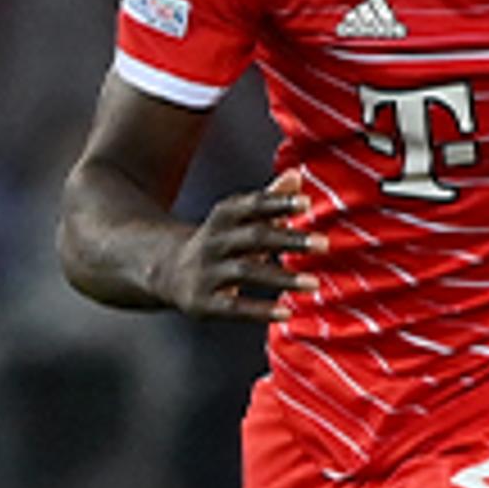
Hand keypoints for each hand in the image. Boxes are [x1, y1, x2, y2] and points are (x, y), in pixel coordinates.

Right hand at [151, 175, 318, 322]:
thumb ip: (268, 200)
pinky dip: (260, 310)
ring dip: (281, 277)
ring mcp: (205, 273)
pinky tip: (286, 312)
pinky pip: (233, 307)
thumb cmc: (217, 243)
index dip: (278, 202)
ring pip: (246, 272)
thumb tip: (296, 176)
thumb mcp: (236, 219)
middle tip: (323, 243)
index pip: (251, 205)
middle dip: (288, 239)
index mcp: (222, 218)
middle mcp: (212, 242)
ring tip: (313, 282)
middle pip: (253, 237)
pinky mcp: (203, 303)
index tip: (306, 202)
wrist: (165, 272)